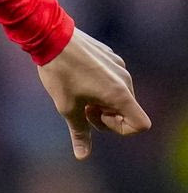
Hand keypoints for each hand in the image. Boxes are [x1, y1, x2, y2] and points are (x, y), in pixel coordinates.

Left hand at [37, 27, 150, 159]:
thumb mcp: (67, 107)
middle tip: (83, 107)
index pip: (141, 124)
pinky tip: (78, 77)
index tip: (96, 118)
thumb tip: (82, 156)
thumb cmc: (59, 74)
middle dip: (106, 115)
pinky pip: (112, 78)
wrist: (50, 37)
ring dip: (102, 101)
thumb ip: (79, 133)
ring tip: (79, 92)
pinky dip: (100, 85)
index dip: (120, 129)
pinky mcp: (110, 55)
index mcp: (120, 94)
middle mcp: (125, 79)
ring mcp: (119, 65)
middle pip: (128, 110)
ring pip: (119, 94)